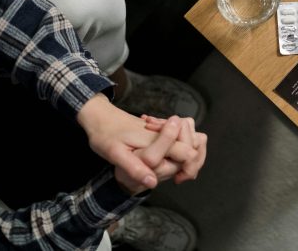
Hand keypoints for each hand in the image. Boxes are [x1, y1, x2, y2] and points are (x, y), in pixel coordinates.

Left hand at [77, 95, 197, 190]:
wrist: (99, 116)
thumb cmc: (104, 134)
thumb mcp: (114, 154)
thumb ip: (135, 168)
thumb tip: (152, 183)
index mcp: (157, 139)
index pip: (188, 151)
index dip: (189, 167)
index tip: (177, 179)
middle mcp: (166, 131)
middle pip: (198, 142)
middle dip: (195, 161)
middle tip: (179, 178)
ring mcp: (165, 128)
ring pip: (193, 136)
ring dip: (191, 154)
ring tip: (178, 170)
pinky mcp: (162, 128)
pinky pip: (183, 136)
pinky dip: (183, 147)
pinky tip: (170, 159)